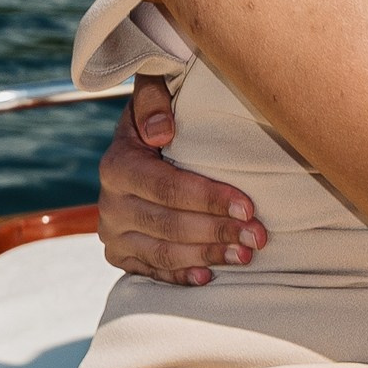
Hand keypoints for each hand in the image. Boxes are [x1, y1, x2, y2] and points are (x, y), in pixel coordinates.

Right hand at [96, 76, 267, 284]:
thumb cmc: (158, 115)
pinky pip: (151, 271)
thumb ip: (153, 101)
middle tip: (258, 235)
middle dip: (217, 231)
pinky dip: (181, 276)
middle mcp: (109, 204)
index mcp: (117, 165)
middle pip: (169, 225)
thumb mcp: (154, 92)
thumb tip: (162, 132)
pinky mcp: (120, 254)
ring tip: (246, 254)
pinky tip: (209, 275)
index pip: (168, 188)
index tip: (248, 206)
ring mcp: (112, 233)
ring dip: (207, 255)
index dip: (209, 199)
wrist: (137, 144)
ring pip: (163, 253)